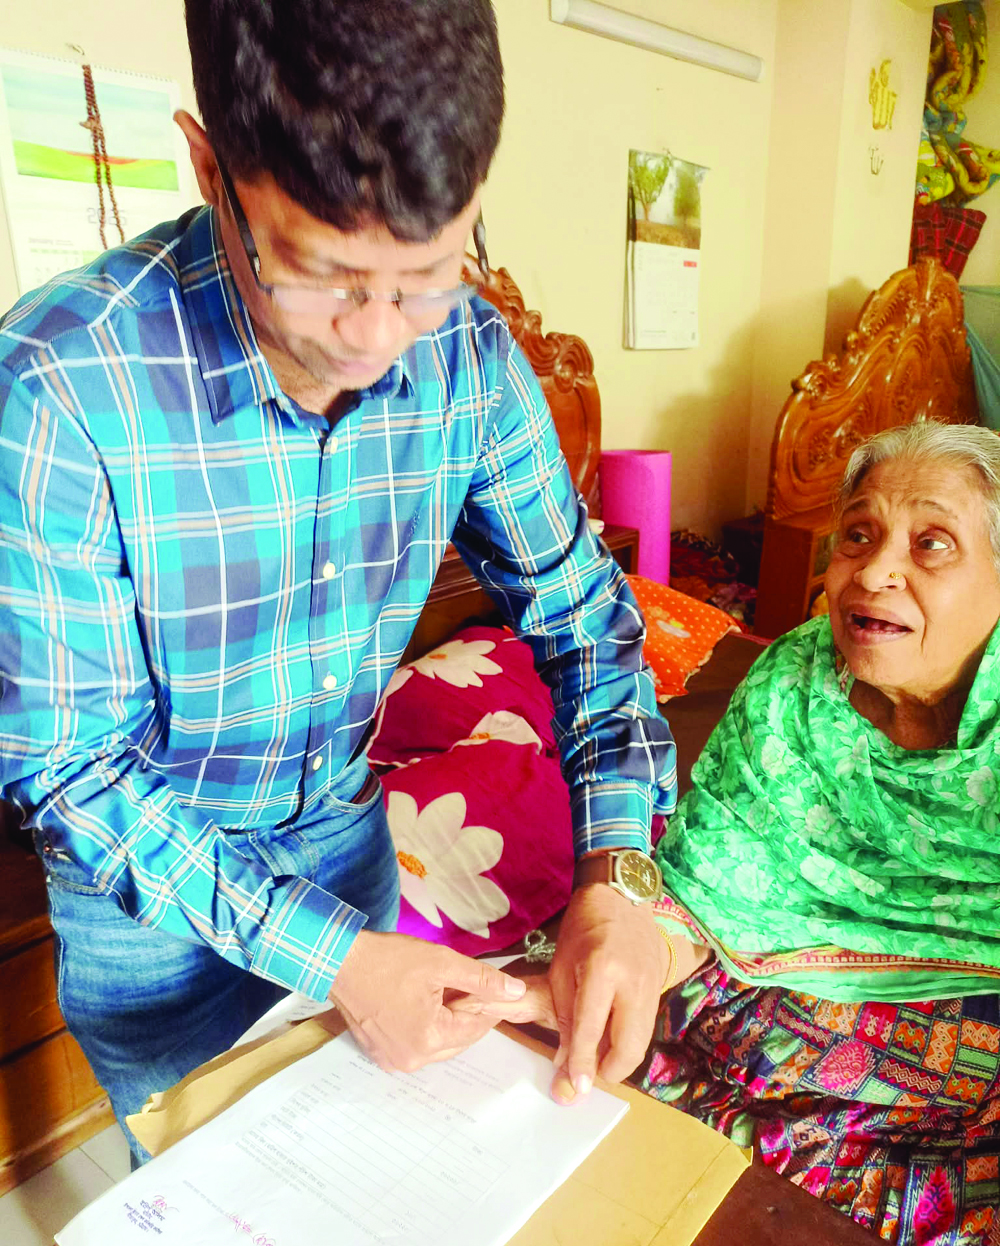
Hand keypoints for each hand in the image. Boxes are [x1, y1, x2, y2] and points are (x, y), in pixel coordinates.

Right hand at [329, 930, 525, 1072]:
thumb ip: (482, 980)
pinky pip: (416, 1046)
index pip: (476, 1027)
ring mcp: (393, 1061)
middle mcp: (413, 1059)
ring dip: (446, 1021)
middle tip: (460, 984)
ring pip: (438, 1043)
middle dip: (466, 1014)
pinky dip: (424, 1028)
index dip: (487, 1004)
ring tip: (438, 991)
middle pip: (458, 1039)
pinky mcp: (380, 1055)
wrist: (340, 962)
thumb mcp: (442, 962)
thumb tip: (515, 991)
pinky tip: (418, 1003)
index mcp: (431, 1039)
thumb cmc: (389, 960)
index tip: (487, 986)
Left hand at [542, 886, 709, 1102]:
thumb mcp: (561, 968)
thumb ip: (564, 1017)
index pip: (590, 1029)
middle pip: (629, 1047)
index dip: (581, 1063)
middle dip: (609, 1070)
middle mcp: (632, 982)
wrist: (622, 897)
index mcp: (601, 971)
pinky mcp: (660, 990)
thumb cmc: (582, 929)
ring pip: (641, 1042)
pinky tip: (610, 1039)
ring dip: (619, 1059)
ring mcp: (652, 986)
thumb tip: (564, 1063)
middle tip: (587, 1073)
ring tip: (596, 1058)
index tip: (573, 1089)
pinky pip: (645, 1028)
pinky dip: (628, 1041)